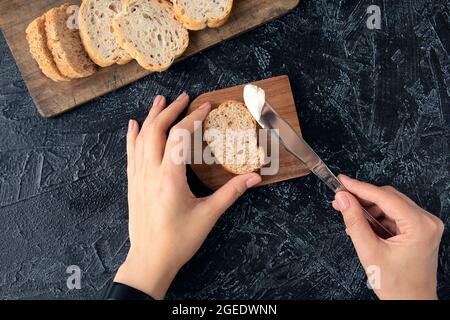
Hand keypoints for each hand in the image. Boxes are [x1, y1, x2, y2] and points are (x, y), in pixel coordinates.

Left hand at [114, 93, 261, 298]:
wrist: (150, 260)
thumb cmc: (178, 240)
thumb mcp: (208, 215)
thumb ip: (231, 193)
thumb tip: (254, 178)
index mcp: (170, 177)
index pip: (181, 137)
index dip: (193, 118)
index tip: (205, 107)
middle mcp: (150, 172)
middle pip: (157, 130)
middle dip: (171, 110)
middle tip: (184, 96)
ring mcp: (138, 177)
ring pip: (141, 138)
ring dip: (152, 116)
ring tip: (160, 100)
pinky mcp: (132, 183)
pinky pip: (130, 153)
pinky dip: (132, 135)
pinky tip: (133, 124)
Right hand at [332, 175, 443, 299]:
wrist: (411, 303)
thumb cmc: (397, 285)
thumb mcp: (369, 252)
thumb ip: (354, 222)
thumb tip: (343, 198)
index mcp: (419, 225)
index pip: (384, 197)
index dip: (359, 188)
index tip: (342, 181)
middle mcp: (426, 221)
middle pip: (388, 197)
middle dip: (362, 199)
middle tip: (340, 200)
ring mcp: (425, 225)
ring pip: (390, 204)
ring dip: (368, 209)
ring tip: (351, 221)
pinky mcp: (419, 229)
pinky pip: (394, 214)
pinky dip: (377, 218)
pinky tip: (364, 227)